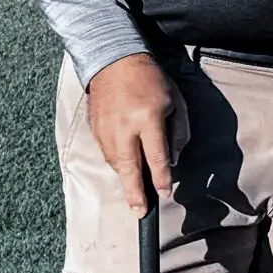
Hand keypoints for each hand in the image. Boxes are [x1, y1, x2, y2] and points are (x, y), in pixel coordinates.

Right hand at [88, 52, 183, 215]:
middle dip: (135, 192)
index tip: (164, 194)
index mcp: (147, 119)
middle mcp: (124, 127)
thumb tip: (172, 159)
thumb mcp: (176, 102)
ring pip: (116, 163)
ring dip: (126, 179)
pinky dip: (117, 164)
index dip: (161, 178)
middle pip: (130, 167)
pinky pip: (107, 153)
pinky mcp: (95, 128)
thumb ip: (178, 132)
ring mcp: (106, 129)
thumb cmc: (152, 81)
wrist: (114, 61)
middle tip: (139, 212)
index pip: (156, 156)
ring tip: (135, 193)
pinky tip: (125, 170)